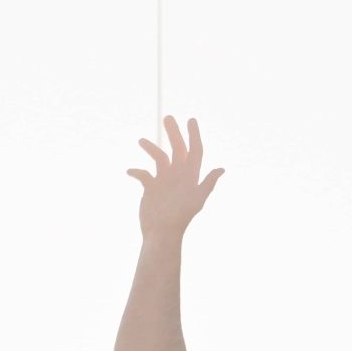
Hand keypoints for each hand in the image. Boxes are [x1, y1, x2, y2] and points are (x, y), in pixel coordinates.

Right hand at [126, 115, 222, 239]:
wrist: (162, 232)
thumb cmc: (180, 217)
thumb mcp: (197, 199)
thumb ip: (208, 183)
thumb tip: (221, 169)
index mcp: (190, 175)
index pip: (194, 150)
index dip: (194, 135)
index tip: (191, 120)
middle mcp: (178, 174)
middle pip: (176, 148)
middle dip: (173, 133)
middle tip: (168, 118)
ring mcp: (163, 180)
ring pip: (158, 157)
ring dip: (150, 147)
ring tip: (141, 141)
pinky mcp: (150, 187)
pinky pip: (143, 174)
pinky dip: (136, 171)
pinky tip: (130, 171)